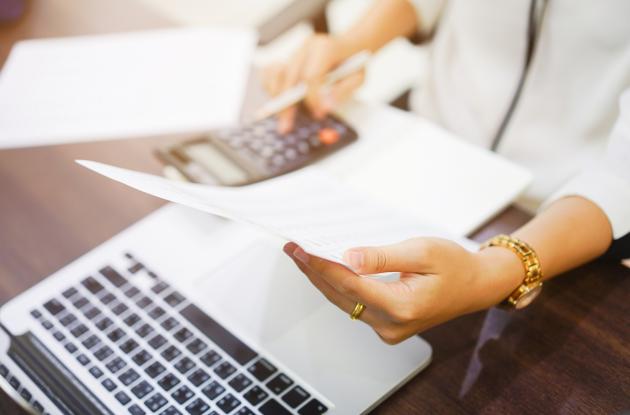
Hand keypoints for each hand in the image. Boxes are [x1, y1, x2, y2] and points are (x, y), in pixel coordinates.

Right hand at [262, 34, 364, 132]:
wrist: (349, 48)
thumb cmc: (353, 65)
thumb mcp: (358, 78)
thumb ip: (343, 91)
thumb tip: (324, 108)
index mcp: (325, 48)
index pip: (311, 75)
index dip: (312, 98)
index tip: (318, 114)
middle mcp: (306, 47)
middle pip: (289, 76)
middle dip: (287, 104)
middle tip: (286, 126)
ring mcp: (295, 52)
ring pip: (276, 73)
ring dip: (276, 97)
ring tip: (280, 118)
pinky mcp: (288, 59)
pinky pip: (270, 72)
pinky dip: (270, 87)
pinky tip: (276, 102)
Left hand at [283, 238, 521, 343]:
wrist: (476, 286)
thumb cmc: (455, 266)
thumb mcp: (422, 251)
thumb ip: (382, 257)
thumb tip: (347, 258)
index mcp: (402, 306)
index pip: (349, 284)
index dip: (321, 265)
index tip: (300, 249)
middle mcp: (391, 325)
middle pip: (341, 296)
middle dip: (314, 271)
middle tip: (293, 248)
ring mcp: (388, 329)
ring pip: (344, 302)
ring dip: (323, 279)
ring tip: (303, 256)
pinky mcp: (386, 326)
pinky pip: (354, 306)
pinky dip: (338, 287)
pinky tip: (326, 270)